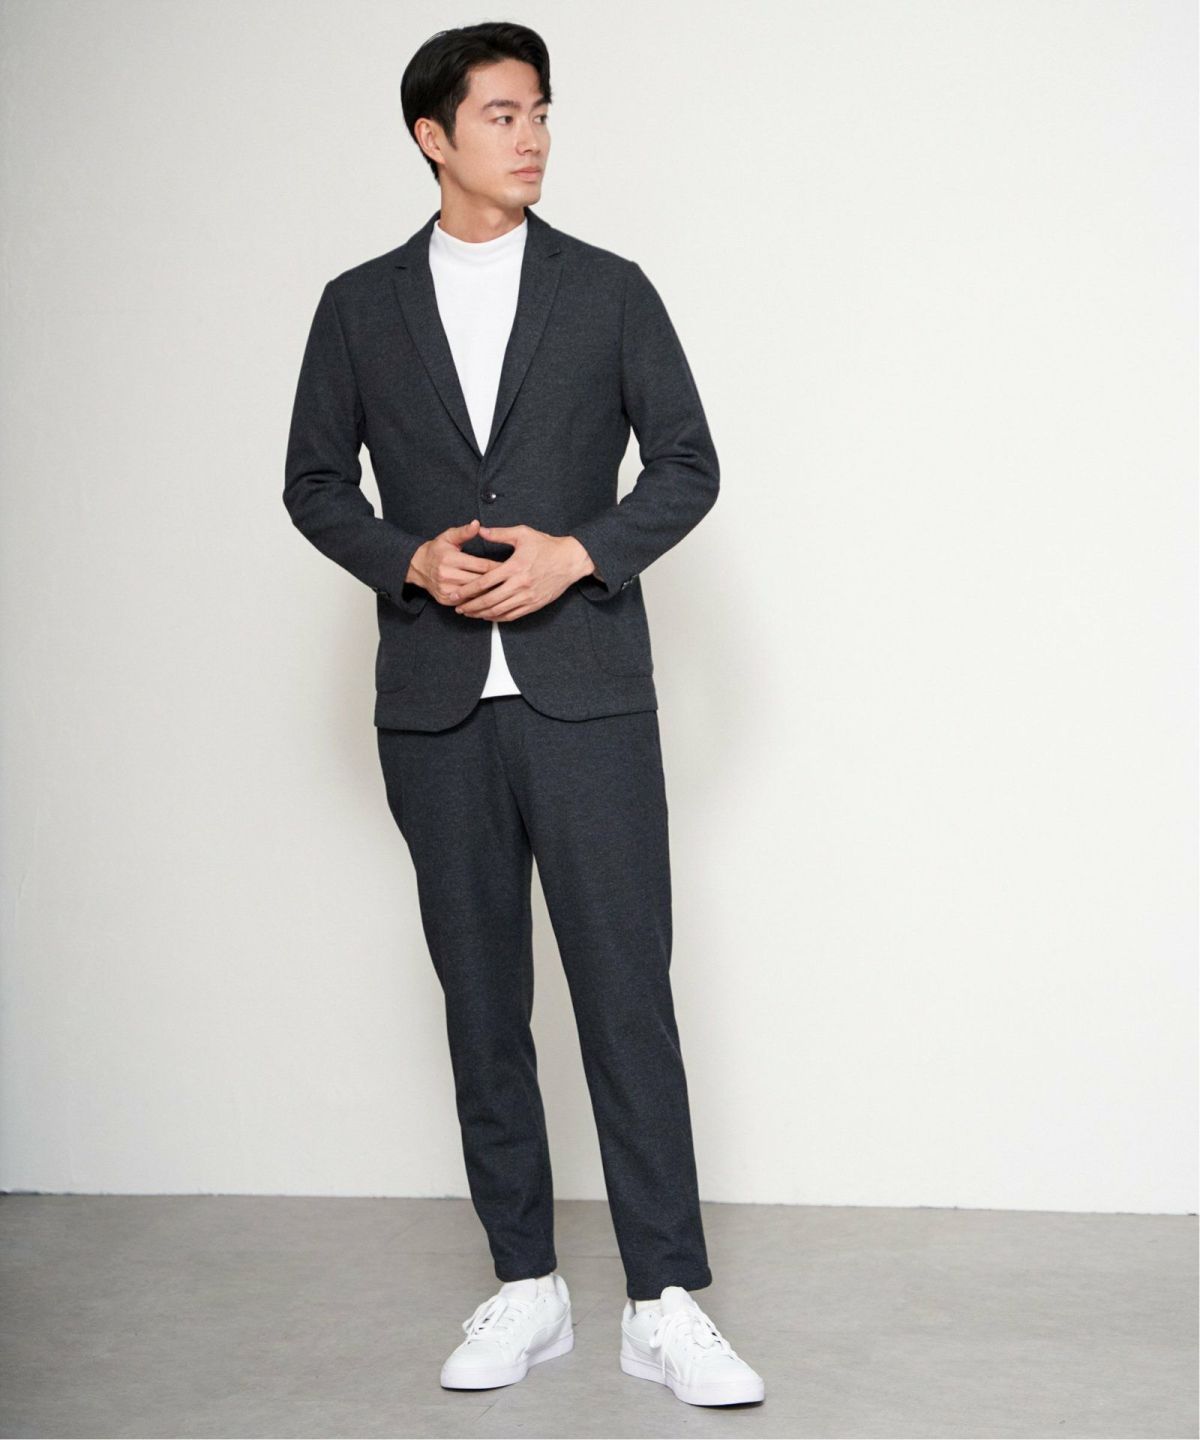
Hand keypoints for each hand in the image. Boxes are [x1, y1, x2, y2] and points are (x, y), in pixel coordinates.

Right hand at [407, 519, 504, 604]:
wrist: (417, 567)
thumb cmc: (437, 550)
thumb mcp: (448, 536)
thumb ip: (464, 531)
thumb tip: (477, 524)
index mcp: (450, 559)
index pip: (481, 566)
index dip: (498, 567)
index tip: (512, 567)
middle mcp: (447, 576)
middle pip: (480, 581)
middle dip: (497, 582)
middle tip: (514, 581)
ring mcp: (446, 590)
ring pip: (475, 594)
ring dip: (490, 594)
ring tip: (506, 591)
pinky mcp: (445, 599)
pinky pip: (467, 602)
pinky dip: (479, 601)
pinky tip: (491, 599)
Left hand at [451, 524, 594, 620]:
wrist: (571, 560)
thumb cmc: (547, 545)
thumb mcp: (523, 534)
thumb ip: (499, 533)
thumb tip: (480, 530)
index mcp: (514, 567)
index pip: (485, 582)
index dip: (467, 590)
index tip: (456, 594)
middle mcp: (520, 584)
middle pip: (489, 600)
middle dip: (471, 606)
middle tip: (458, 608)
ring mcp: (527, 596)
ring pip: (499, 611)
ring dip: (482, 614)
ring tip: (469, 613)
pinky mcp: (534, 604)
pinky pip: (513, 615)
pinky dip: (498, 618)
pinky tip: (488, 616)